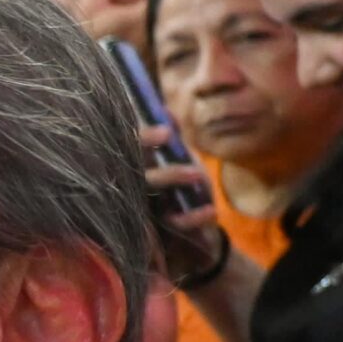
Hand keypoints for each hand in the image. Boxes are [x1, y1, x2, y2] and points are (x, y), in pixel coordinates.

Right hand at [140, 125, 219, 239]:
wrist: (192, 226)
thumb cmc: (180, 185)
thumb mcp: (177, 158)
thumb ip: (173, 136)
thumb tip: (166, 111)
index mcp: (138, 166)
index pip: (131, 148)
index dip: (145, 137)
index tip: (166, 131)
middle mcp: (136, 186)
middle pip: (136, 168)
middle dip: (148, 148)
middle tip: (171, 137)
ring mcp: (148, 208)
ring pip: (150, 193)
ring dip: (171, 178)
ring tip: (198, 173)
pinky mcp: (163, 230)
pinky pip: (174, 223)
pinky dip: (193, 218)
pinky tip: (211, 211)